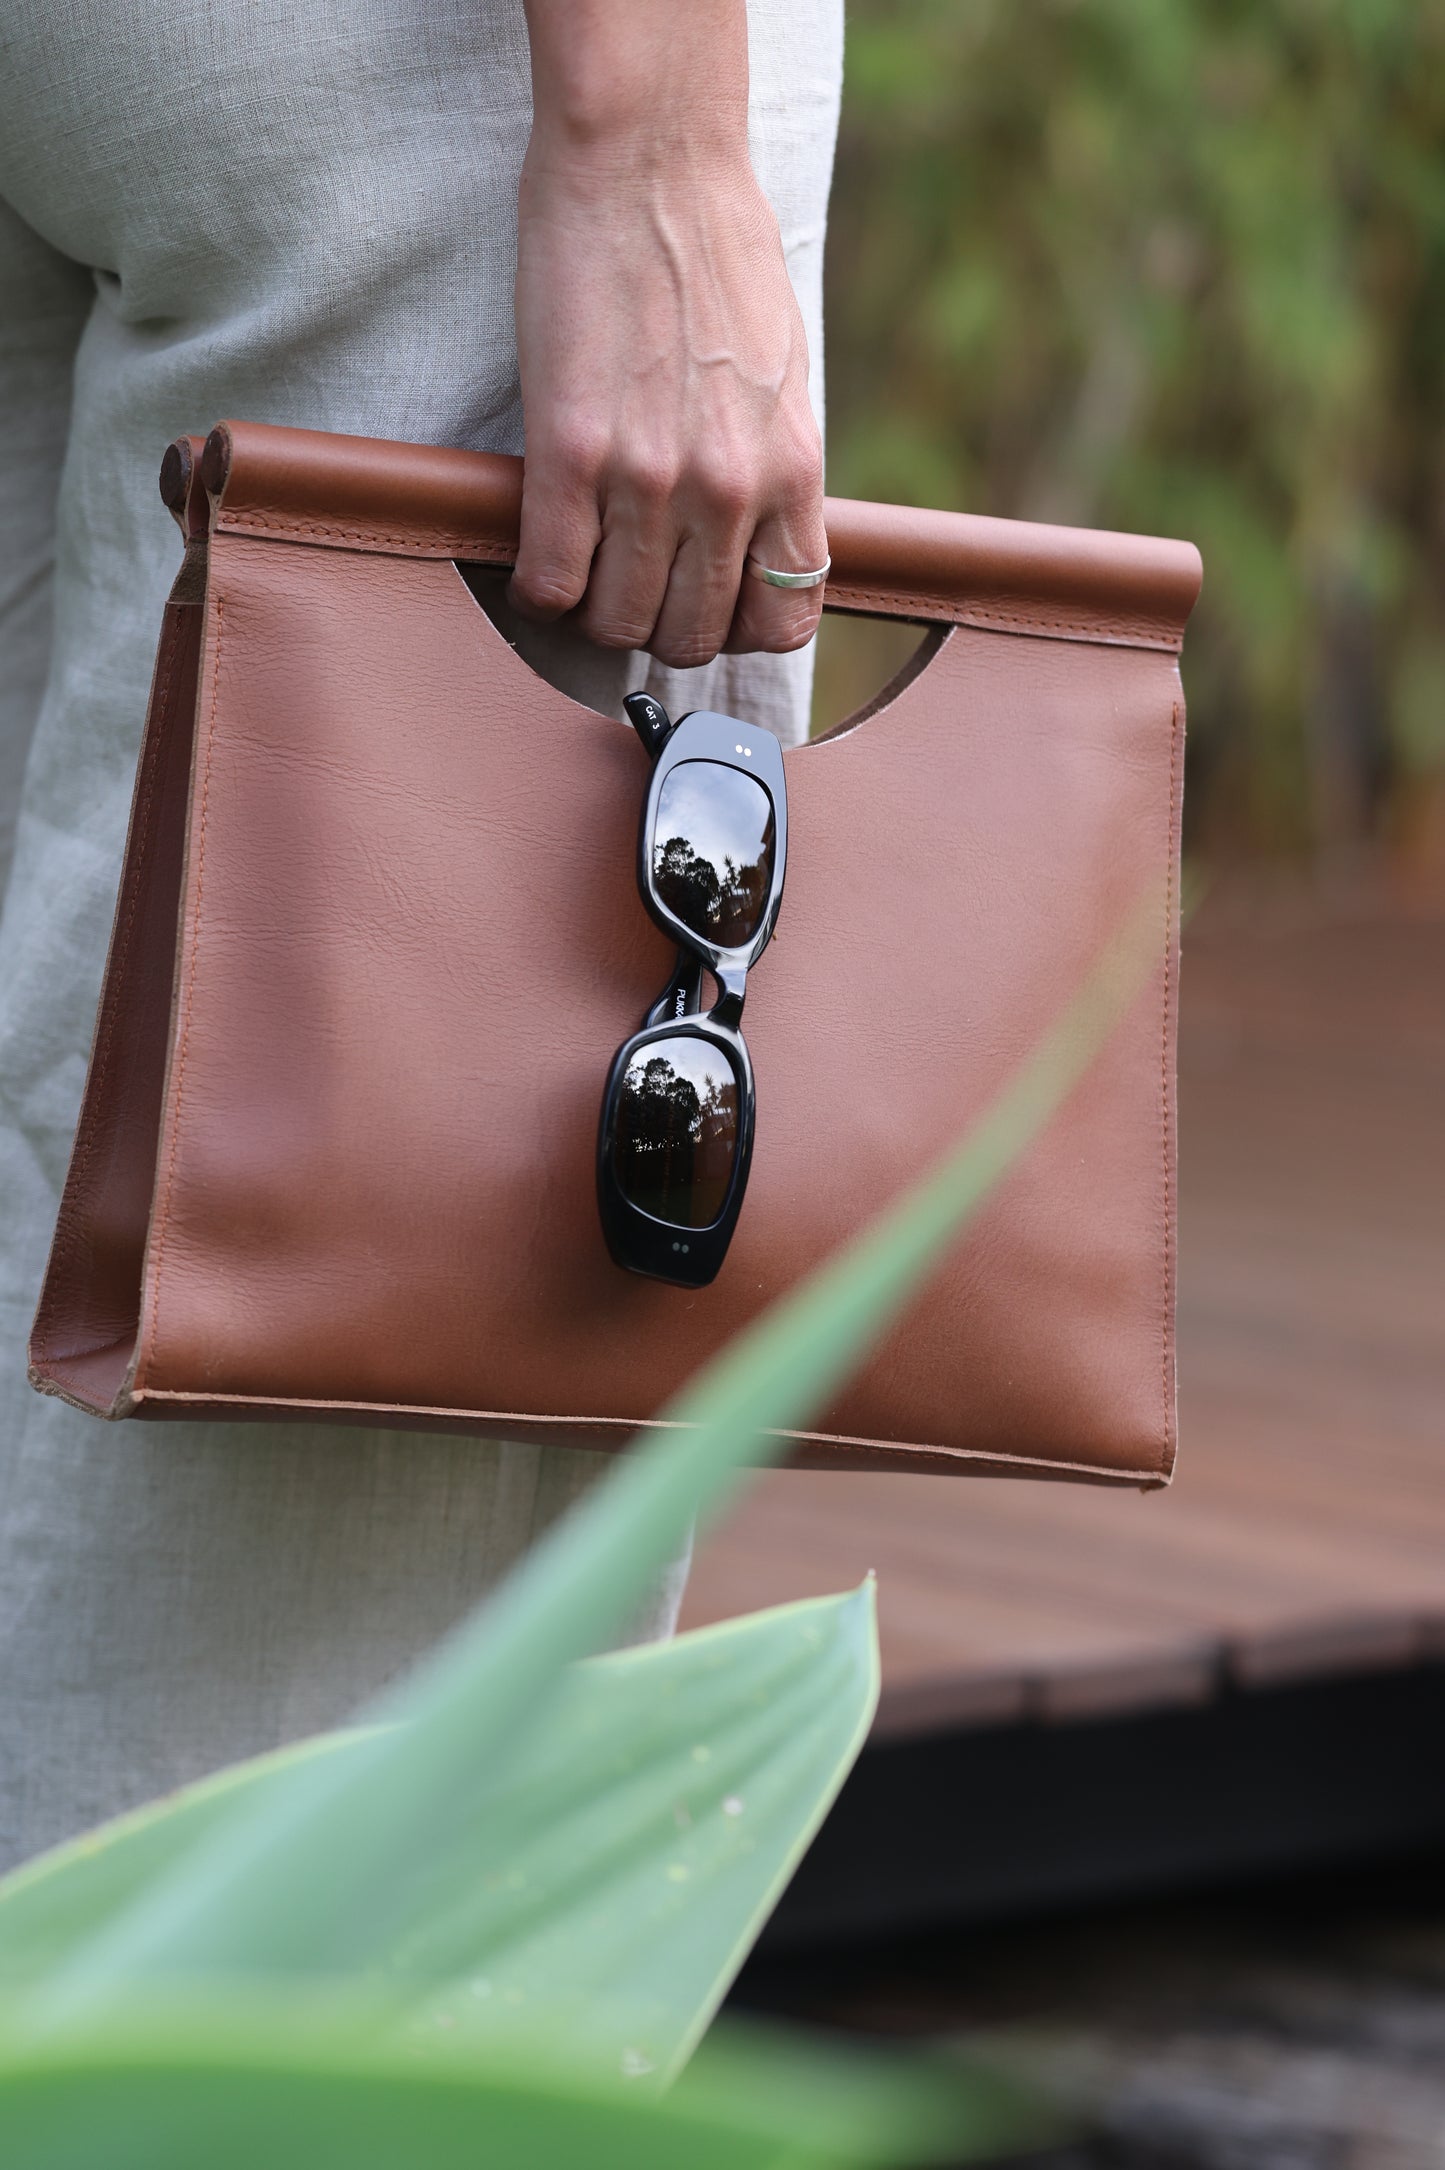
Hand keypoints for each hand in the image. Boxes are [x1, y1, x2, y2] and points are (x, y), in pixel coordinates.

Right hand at [509, 4, 826, 669]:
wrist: (650, 160)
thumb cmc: (717, 251)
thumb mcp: (783, 376)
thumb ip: (772, 467)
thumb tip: (753, 540)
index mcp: (791, 470)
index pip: (781, 620)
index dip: (737, 632)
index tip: (704, 606)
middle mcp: (728, 488)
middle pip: (690, 635)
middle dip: (656, 625)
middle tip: (630, 588)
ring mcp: (648, 476)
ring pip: (617, 621)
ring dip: (593, 613)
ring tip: (580, 574)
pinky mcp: (570, 451)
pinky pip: (551, 580)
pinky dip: (538, 591)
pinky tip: (535, 564)